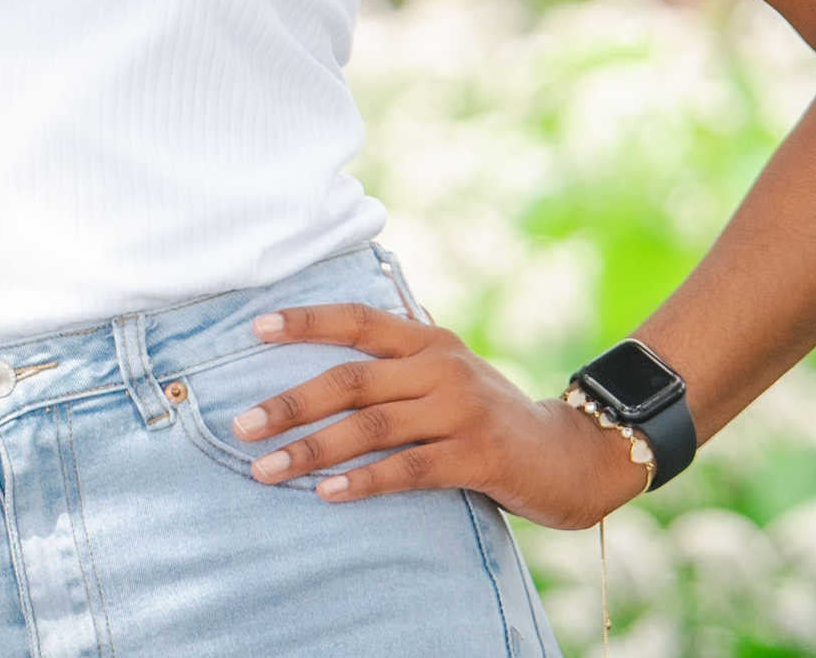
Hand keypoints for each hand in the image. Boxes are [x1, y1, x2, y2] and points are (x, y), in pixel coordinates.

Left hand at [230, 301, 651, 529]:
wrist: (572, 454)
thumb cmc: (493, 417)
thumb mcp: (448, 376)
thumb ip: (398, 368)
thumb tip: (325, 370)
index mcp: (428, 339)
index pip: (357, 321)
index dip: (306, 322)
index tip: (256, 329)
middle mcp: (441, 366)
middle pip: (351, 379)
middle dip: (290, 402)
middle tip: (242, 424)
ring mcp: (461, 409)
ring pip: (371, 427)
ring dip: (312, 449)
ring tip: (266, 468)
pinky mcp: (478, 455)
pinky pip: (408, 469)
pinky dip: (364, 481)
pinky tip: (327, 494)